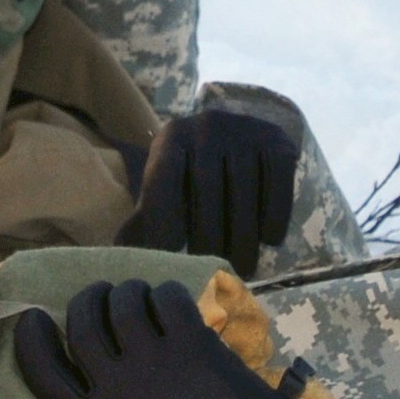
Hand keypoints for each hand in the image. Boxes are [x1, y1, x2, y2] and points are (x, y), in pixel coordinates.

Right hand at [9, 279, 330, 398]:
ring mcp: (155, 364)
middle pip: (81, 325)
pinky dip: (164, 292)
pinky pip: (165, 297)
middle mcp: (118, 391)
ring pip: (123, 302)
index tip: (32, 318)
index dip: (30, 340)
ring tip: (137, 297)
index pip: (43, 374)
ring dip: (127, 291)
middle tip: (97, 295)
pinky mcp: (192, 343)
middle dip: (85, 300)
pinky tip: (170, 303)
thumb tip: (88, 355)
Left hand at [133, 108, 298, 276]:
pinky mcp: (277, 140)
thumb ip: (145, 223)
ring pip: (244, 191)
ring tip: (245, 267)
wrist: (240, 139)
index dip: (165, 220)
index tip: (171, 256)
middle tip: (215, 271)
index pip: (164, 179)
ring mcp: (244, 130)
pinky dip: (275, 215)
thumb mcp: (167, 192)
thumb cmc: (193, 179)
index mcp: (171, 138)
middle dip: (210, 238)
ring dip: (244, 236)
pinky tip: (270, 240)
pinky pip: (277, 183)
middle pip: (206, 190)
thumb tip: (122, 257)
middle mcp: (206, 126)